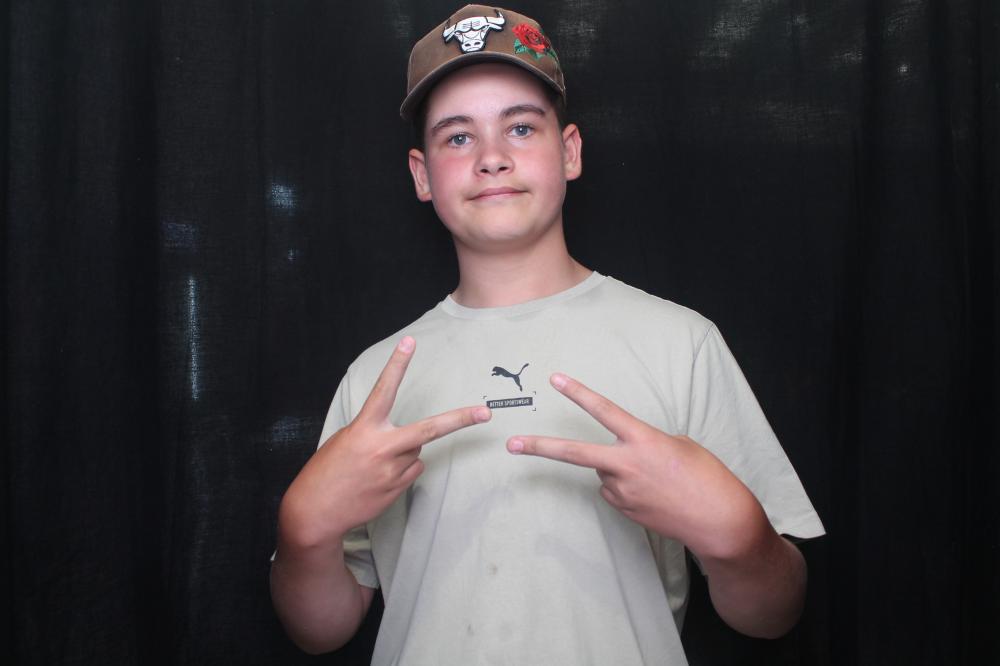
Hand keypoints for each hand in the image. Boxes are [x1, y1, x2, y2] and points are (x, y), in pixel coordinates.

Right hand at [280, 336, 490, 548]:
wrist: (316, 512)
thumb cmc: (327, 471)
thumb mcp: (345, 441)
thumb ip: (376, 434)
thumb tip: (411, 442)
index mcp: (363, 429)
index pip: (384, 390)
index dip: (397, 364)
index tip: (409, 342)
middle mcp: (382, 447)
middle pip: (429, 430)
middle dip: (459, 420)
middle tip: (485, 413)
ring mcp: (392, 470)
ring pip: (416, 451)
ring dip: (404, 453)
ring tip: (375, 465)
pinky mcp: (397, 488)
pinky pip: (413, 469)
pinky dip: (402, 470)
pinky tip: (379, 478)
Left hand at [506, 373, 762, 559]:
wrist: (717, 521)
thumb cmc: (705, 477)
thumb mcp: (678, 445)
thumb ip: (642, 444)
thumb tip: (619, 457)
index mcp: (644, 440)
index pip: (605, 411)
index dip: (579, 393)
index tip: (556, 379)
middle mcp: (626, 465)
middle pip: (574, 453)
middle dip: (540, 447)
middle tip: (512, 444)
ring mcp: (622, 491)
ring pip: (604, 471)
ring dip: (618, 469)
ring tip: (655, 478)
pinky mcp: (623, 509)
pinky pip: (614, 490)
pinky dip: (626, 487)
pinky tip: (651, 493)